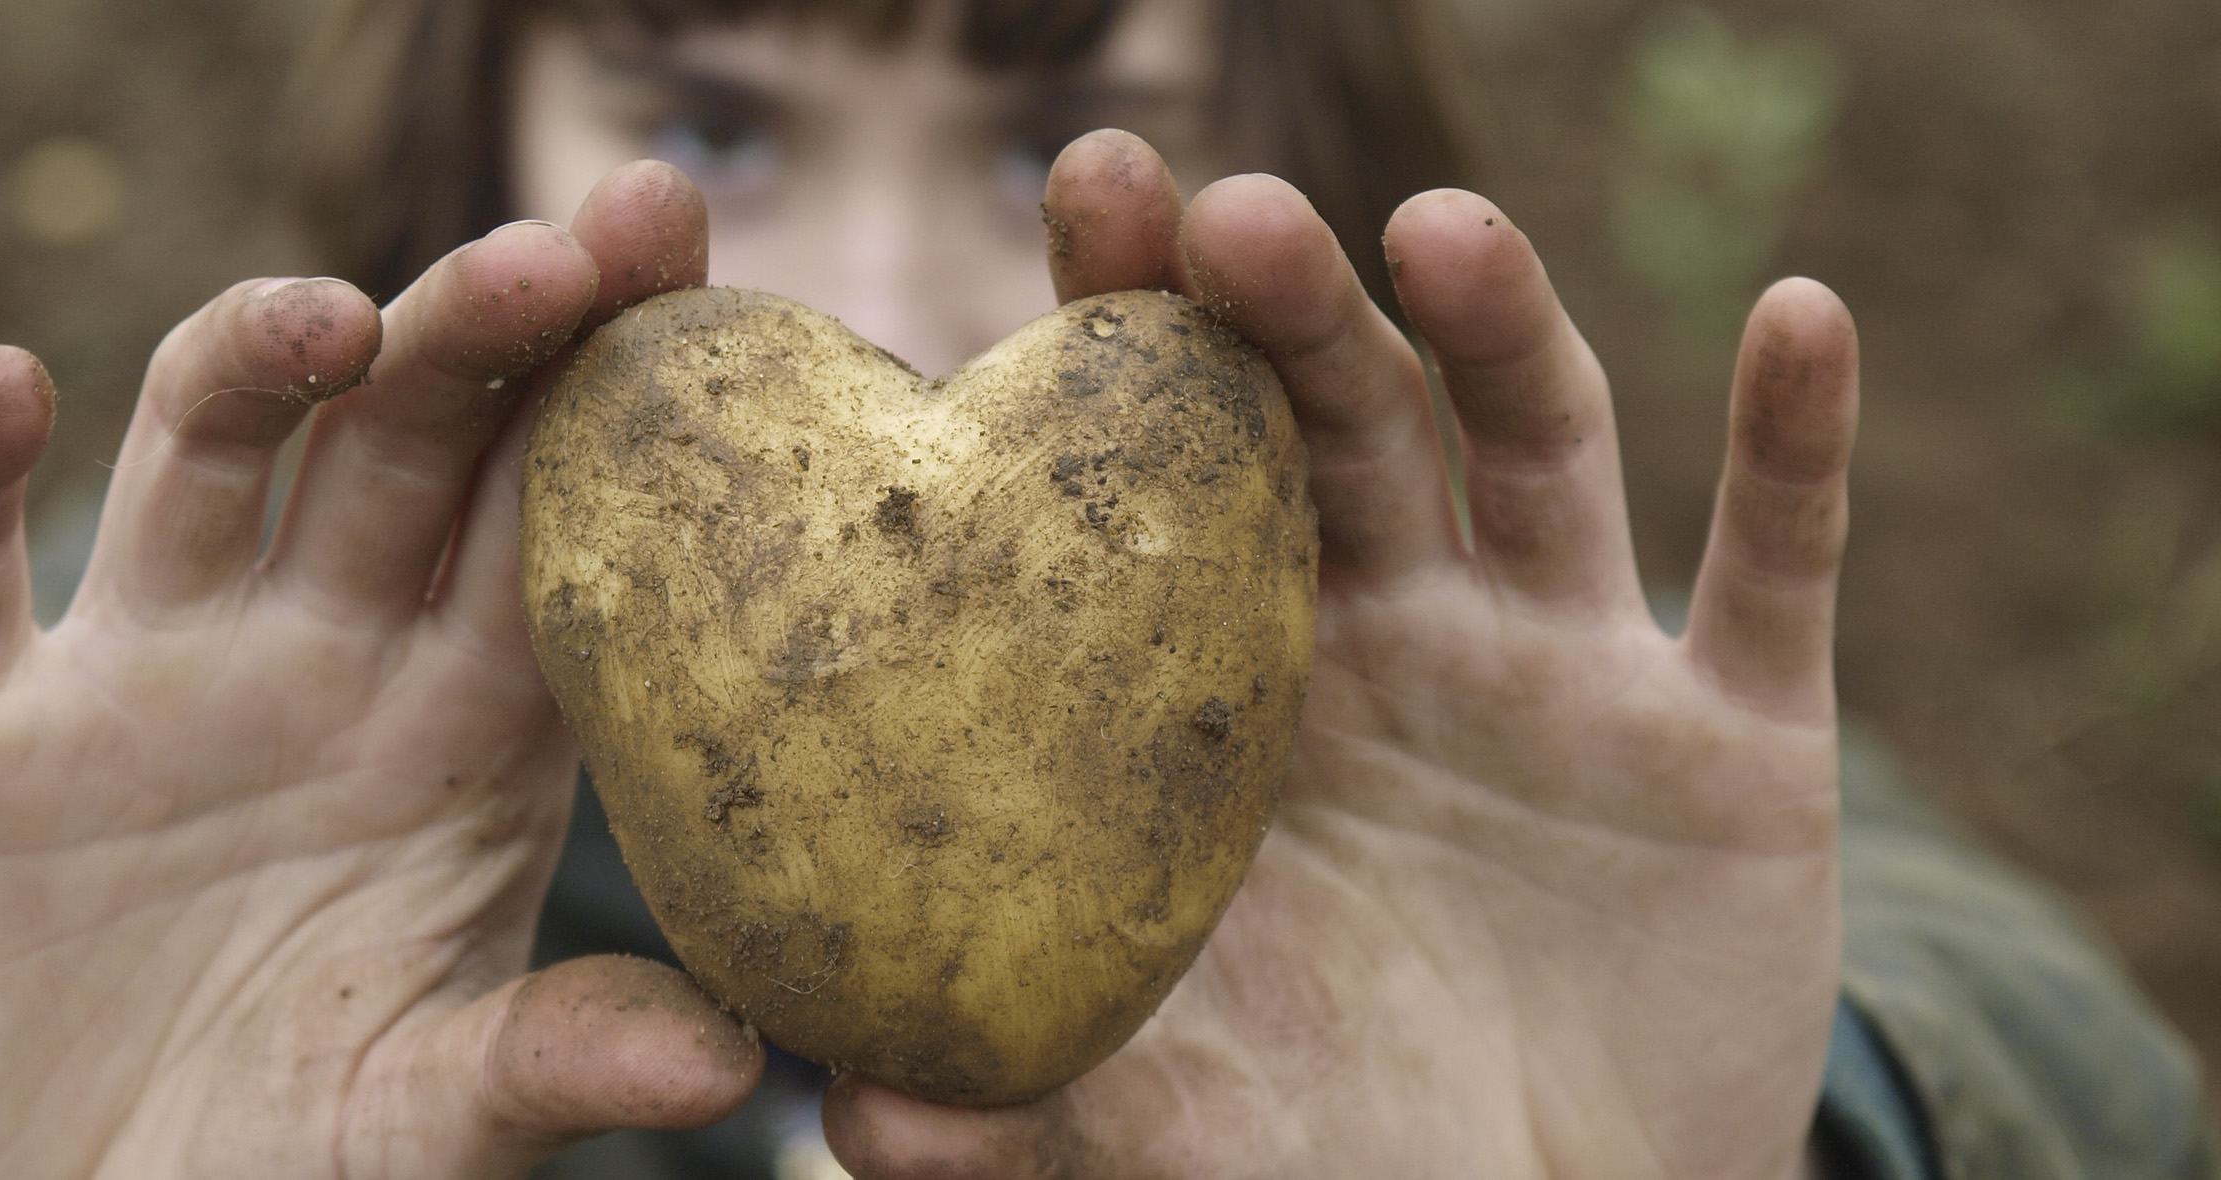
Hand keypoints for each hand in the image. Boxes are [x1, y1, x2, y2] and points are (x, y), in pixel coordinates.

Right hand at [0, 163, 758, 1179]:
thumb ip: (552, 1061)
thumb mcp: (425, 1122)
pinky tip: (4, 390)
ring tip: (332, 319)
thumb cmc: (288, 1167)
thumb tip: (733, 1066)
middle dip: (474, 337)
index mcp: (459, 732)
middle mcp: (314, 665)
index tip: (688, 267)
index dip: (619, 395)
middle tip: (560, 248)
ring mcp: (141, 680)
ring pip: (203, 456)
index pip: (555, 523)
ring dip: (254, 359)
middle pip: (402, 447)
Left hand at [822, 131, 1853, 1178]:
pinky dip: (1795, 446)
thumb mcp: (1182, 1135)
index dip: (1132, 334)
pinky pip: (1778, 569)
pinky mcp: (1739, 742)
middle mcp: (1400, 641)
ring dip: (1500, 328)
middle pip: (1342, 423)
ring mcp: (1570, 674)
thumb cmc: (1336, 1158)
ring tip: (1438, 231)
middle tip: (1218, 212)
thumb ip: (1034, 1113)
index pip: (1173, 477)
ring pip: (1540, 450)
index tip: (1078, 195)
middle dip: (1289, 309)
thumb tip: (855, 1125)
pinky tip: (1801, 318)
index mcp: (1239, 696)